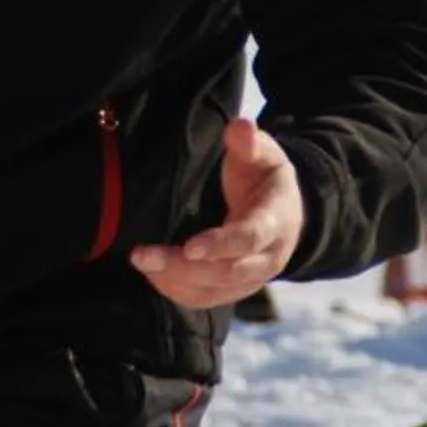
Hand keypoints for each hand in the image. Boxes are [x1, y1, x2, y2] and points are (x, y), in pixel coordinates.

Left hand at [132, 118, 303, 310]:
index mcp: (275, 224)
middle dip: (183, 267)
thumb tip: (240, 127)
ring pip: (212, 291)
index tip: (190, 246)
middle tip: (142, 255)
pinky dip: (177, 290)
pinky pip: (204, 299)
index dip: (220, 245)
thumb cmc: (265, 178)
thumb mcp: (264, 155)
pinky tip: (153, 274)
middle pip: (225, 272)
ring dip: (174, 280)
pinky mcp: (233, 290)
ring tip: (141, 260)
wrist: (285, 213)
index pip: (248, 239)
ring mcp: (250, 280)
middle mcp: (266, 259)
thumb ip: (250, 143)